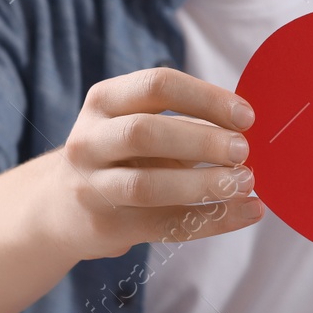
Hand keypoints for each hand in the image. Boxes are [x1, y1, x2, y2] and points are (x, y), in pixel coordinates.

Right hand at [54, 67, 263, 258]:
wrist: (62, 207)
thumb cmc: (121, 156)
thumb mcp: (139, 123)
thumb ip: (189, 122)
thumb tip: (251, 129)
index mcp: (105, 101)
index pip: (157, 86)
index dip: (206, 98)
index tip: (246, 116)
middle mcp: (90, 140)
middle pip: (146, 133)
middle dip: (202, 141)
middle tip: (244, 150)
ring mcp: (93, 185)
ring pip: (148, 185)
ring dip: (204, 184)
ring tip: (244, 183)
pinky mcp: (107, 226)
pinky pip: (165, 225)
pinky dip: (214, 220)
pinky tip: (248, 212)